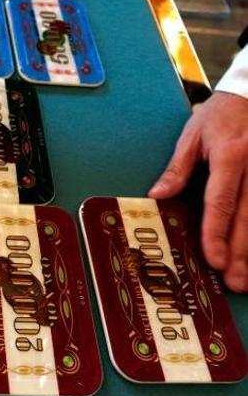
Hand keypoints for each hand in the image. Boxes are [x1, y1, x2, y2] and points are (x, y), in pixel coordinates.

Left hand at [149, 92, 247, 291]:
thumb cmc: (222, 114)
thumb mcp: (193, 134)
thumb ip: (177, 168)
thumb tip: (157, 196)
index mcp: (230, 155)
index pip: (221, 201)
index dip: (216, 232)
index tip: (213, 258)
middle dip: (241, 253)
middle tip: (234, 281)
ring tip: (247, 277)